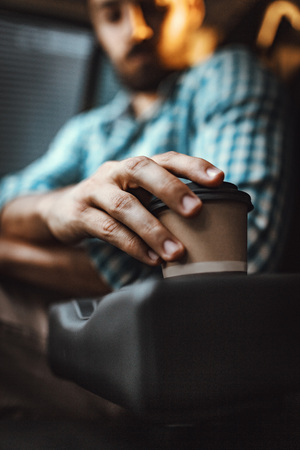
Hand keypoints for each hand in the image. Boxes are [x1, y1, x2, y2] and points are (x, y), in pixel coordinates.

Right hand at [42, 152, 223, 264]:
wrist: (64, 210)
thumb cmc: (112, 205)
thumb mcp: (136, 196)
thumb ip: (162, 204)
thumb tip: (207, 227)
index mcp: (135, 167)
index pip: (167, 158)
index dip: (193, 165)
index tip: (219, 179)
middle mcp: (116, 172)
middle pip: (143, 169)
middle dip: (171, 189)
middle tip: (195, 211)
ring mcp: (95, 190)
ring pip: (125, 206)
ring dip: (153, 229)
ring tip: (176, 252)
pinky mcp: (79, 213)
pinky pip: (108, 229)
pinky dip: (132, 245)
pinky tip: (151, 259)